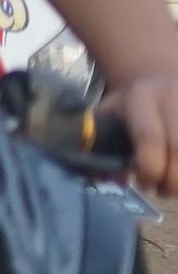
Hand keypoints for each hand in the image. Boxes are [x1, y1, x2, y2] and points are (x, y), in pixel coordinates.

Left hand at [107, 71, 177, 195]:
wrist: (159, 81)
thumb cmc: (130, 108)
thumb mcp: (108, 116)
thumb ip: (102, 146)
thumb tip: (113, 179)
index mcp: (141, 97)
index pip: (150, 138)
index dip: (148, 169)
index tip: (143, 183)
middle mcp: (172, 97)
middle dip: (172, 181)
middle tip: (162, 191)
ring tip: (174, 187)